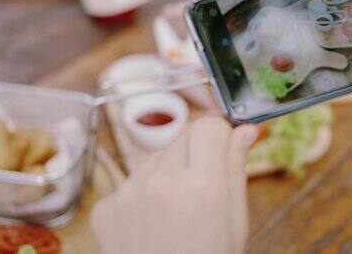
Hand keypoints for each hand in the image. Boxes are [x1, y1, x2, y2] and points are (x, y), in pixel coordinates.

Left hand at [90, 118, 256, 253]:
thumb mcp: (234, 222)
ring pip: (154, 158)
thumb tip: (245, 131)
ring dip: (166, 174)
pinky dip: (141, 195)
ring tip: (173, 213)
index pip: (208, 127)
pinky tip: (150, 224)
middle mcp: (161, 183)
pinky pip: (130, 182)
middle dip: (194, 157)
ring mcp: (128, 195)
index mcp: (202, 187)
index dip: (218, 136)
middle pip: (181, 138)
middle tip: (199, 192)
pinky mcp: (105, 208)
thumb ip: (236, 169)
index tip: (220, 149)